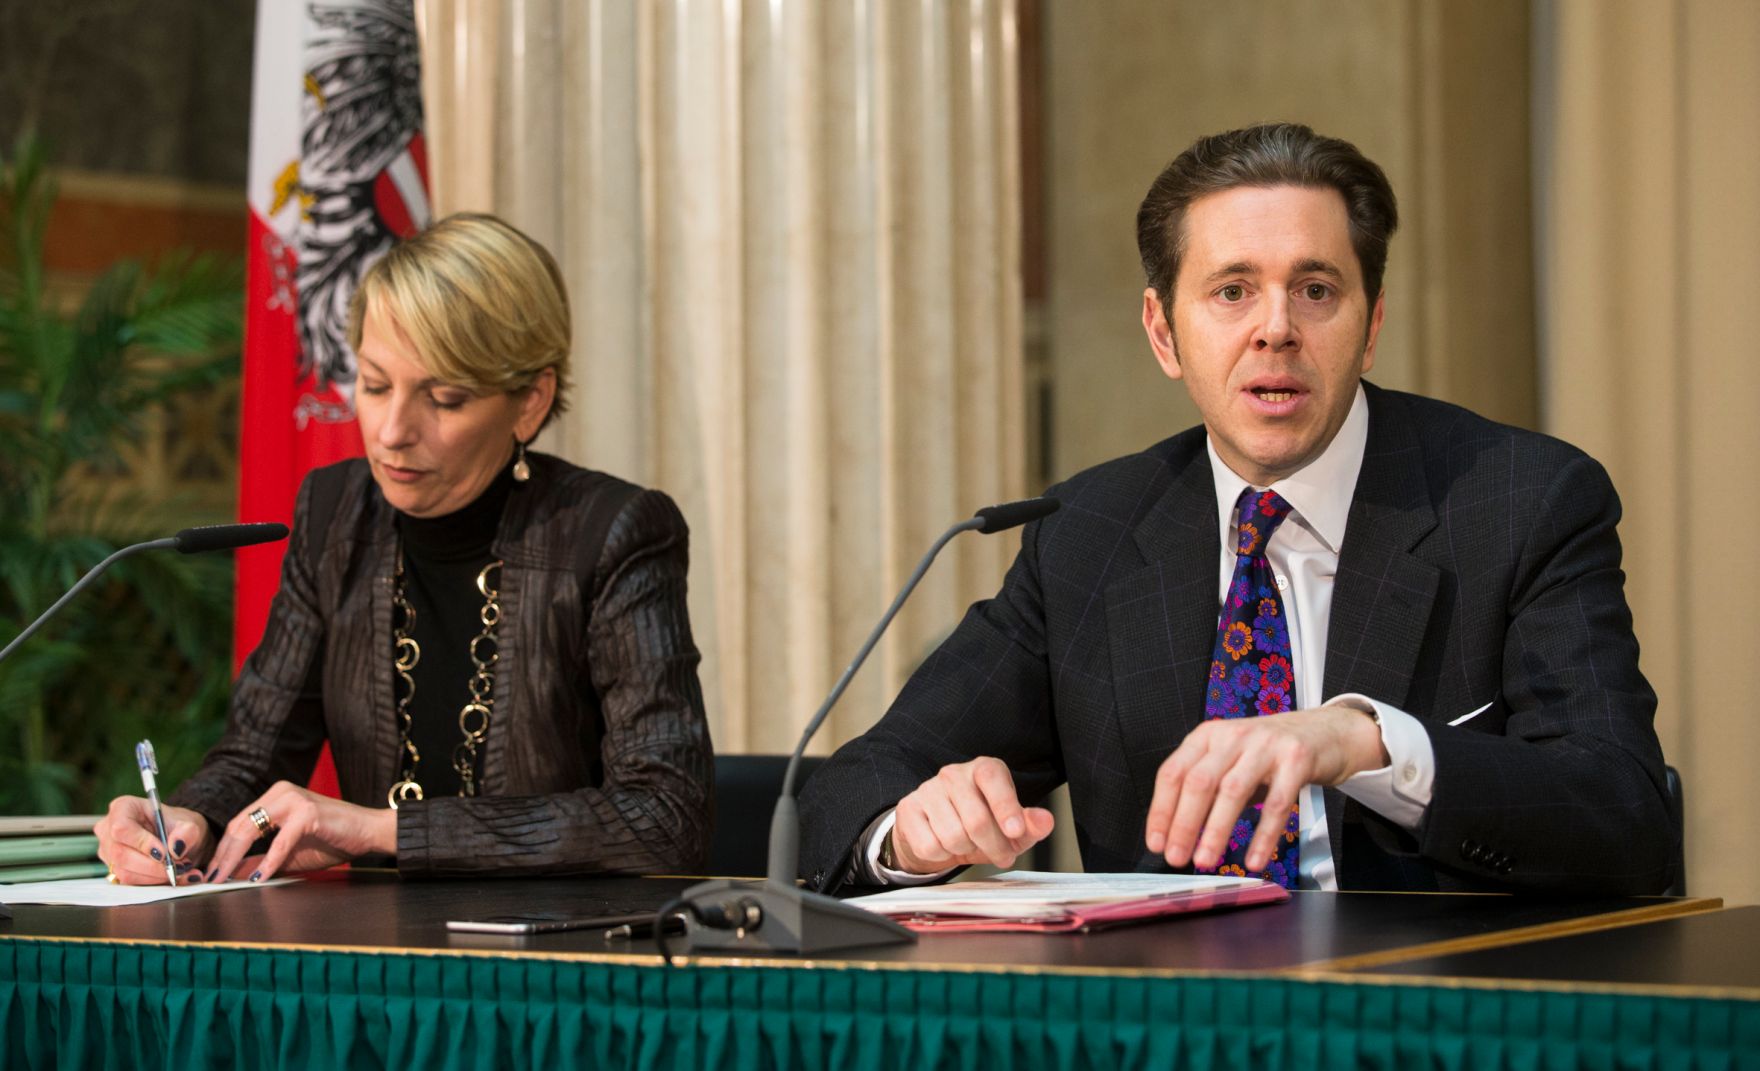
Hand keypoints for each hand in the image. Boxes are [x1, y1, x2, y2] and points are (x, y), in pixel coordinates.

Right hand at [94, 796, 211, 884]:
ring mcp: (108, 852)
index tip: (164, 854)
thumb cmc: (177, 826)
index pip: (122, 828)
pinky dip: (155, 883)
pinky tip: (176, 878)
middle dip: (154, 866)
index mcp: (123, 808)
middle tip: (180, 867)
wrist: (177, 840)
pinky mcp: (114, 870)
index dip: (142, 843)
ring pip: (125, 873)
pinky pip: (131, 883)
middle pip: (121, 854)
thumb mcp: (189, 823)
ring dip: (157, 877)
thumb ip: (186, 832)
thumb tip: (176, 848)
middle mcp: (109, 830)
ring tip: (183, 871)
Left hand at [203, 782, 395, 882]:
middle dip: (223, 856)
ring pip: (251, 829)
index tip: (211, 873)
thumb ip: (262, 860)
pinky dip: (268, 862)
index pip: (238, 823)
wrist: (369, 832)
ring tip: (225, 880)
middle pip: (239, 825)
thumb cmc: (334, 840)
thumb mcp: (290, 853)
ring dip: (235, 858)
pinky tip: (260, 878)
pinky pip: (280, 841)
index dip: (222, 850)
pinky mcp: (308, 812)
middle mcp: (281, 793)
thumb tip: (233, 875)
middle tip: (211, 879)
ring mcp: (294, 800)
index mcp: (275, 798)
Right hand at [890, 757, 1055, 873]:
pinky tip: (945, 845)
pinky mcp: (909, 809)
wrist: (936, 830)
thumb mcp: (1010, 826)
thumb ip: (1031, 824)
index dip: (1006, 806)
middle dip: (995, 846)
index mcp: (983, 769)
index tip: (1016, 831)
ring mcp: (928, 790)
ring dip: (967, 851)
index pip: (993, 779)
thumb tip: (1045, 820)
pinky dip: (942, 855)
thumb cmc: (980, 824)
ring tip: (970, 845)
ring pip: (953, 836)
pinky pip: (930, 845)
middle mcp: (954, 774)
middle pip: (977, 819)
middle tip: (1003, 856)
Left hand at [1144, 704, 1386, 872]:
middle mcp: (1233, 736)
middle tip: (1176, 857)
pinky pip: (1277, 804)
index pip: (1173, 773)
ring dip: (1216, 831)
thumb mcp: (1230, 760)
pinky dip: (1263, 836)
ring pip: (1232, 791)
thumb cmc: (1268, 752)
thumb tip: (1179, 834)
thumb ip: (1207, 788)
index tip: (1156, 842)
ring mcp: (1265, 746)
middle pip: (1199, 782)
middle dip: (1183, 824)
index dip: (1161, 811)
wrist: (1323, 732)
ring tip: (1205, 860)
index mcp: (1207, 736)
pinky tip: (1254, 859)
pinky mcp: (1296, 760)